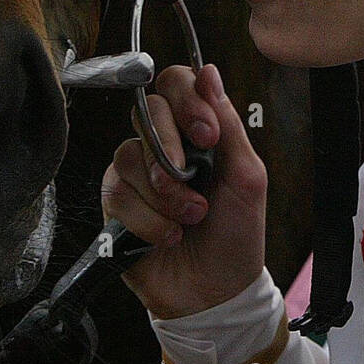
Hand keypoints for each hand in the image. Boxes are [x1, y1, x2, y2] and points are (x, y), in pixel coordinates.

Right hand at [102, 63, 266, 318]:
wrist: (217, 292)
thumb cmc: (237, 233)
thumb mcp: (247, 176)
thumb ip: (227, 123)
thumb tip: (208, 71)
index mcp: (196, 130)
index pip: (175, 83)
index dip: (185, 100)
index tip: (206, 135)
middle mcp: (162, 144)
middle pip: (145, 110)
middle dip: (170, 146)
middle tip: (192, 178)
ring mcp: (136, 174)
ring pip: (129, 154)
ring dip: (165, 193)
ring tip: (191, 218)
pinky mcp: (115, 205)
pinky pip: (118, 194)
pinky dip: (149, 219)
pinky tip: (169, 236)